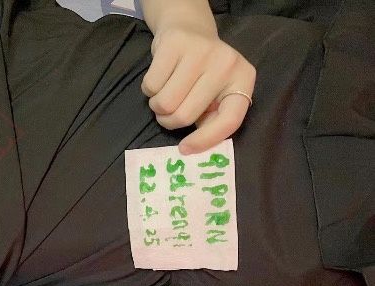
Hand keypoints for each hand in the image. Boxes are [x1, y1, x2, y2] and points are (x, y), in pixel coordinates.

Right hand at [141, 25, 255, 154]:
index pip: (229, 120)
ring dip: (157, 105)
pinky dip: (149, 89)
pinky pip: (151, 85)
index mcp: (243, 80)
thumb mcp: (215, 96)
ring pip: (165, 103)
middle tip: (168, 112)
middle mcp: (226, 64)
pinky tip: (159, 77)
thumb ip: (211, 120)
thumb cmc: (202, 73)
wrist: (188, 29)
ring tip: (164, 92)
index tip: (184, 149)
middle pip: (186, 115)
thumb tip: (192, 148)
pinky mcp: (175, 45)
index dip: (205, 140)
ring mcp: (201, 52)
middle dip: (169, 120)